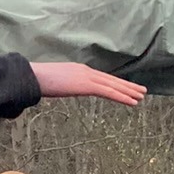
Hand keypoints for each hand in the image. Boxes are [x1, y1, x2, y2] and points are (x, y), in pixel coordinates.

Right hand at [31, 62, 145, 106]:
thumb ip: (62, 86)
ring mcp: (87, 77)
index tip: (125, 87)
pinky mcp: (86, 85)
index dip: (115, 83)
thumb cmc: (36, 81)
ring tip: (141, 96)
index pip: (101, 78)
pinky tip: (132, 102)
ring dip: (129, 91)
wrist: (31, 76)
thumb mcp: (53, 83)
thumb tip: (61, 90)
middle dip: (127, 85)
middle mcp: (85, 71)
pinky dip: (122, 96)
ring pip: (113, 85)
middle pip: (111, 79)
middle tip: (142, 91)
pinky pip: (108, 92)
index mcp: (78, 70)